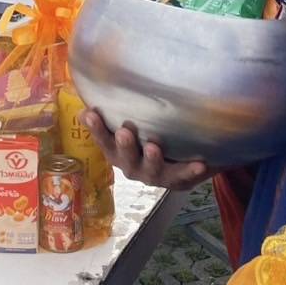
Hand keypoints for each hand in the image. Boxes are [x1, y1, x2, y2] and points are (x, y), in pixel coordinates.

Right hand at [82, 111, 211, 190]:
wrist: (177, 166)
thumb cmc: (145, 138)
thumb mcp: (128, 127)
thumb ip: (110, 116)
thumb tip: (85, 104)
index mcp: (117, 153)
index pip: (103, 141)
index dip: (96, 129)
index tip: (91, 114)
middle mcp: (133, 167)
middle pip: (125, 159)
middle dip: (125, 147)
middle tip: (124, 133)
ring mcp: (155, 176)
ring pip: (152, 171)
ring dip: (152, 160)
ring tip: (154, 147)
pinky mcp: (177, 180)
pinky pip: (184, 177)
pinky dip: (190, 171)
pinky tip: (200, 165)